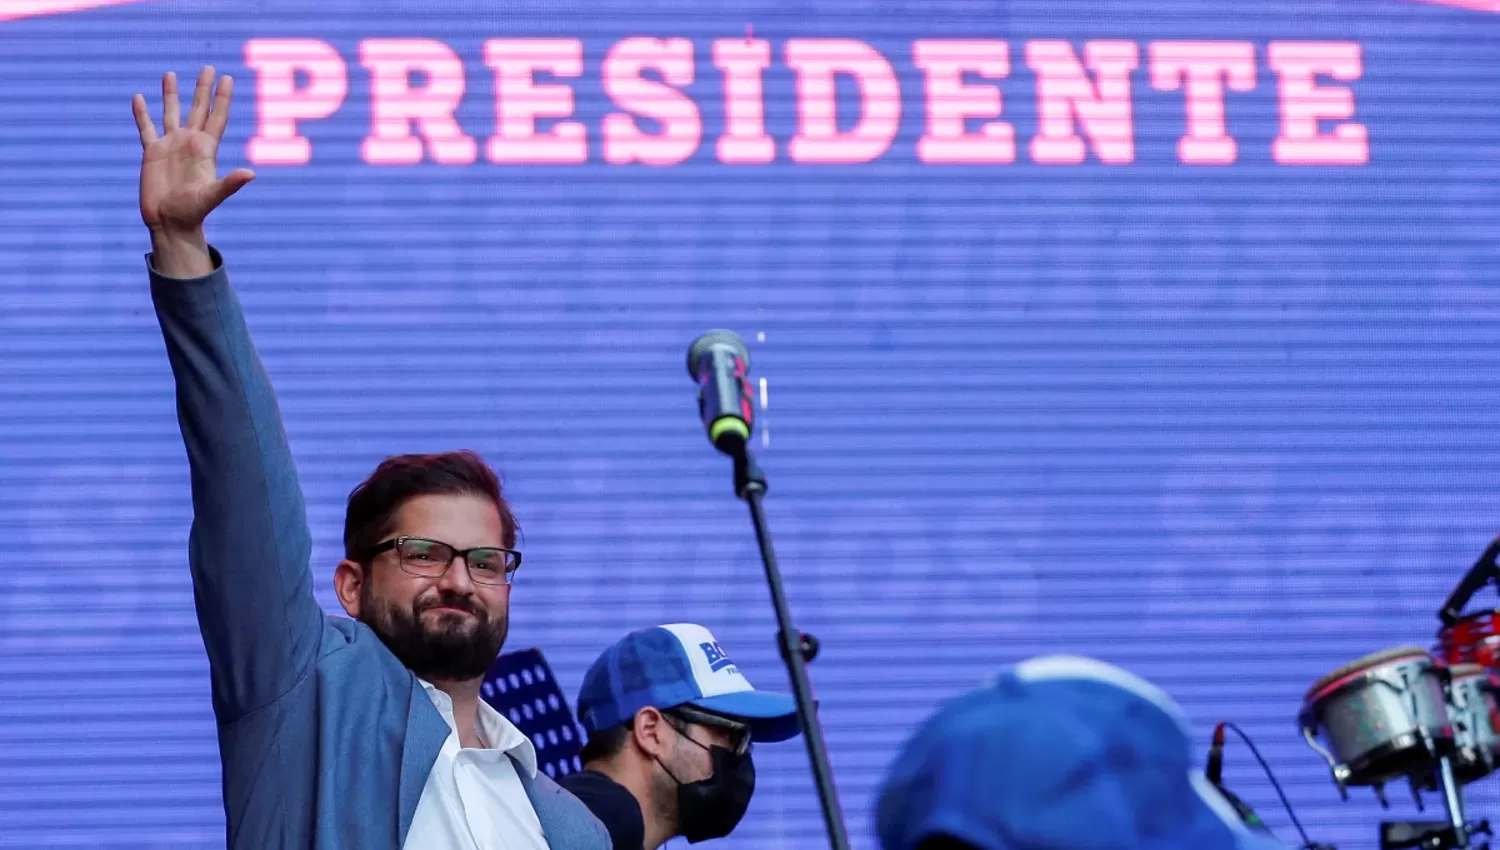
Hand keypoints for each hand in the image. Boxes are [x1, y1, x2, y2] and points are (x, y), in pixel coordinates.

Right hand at [133, 67, 254, 274]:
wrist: (170, 223)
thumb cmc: (193, 212)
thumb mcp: (212, 196)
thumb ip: (230, 183)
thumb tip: (251, 174)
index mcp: (205, 149)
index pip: (216, 117)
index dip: (222, 97)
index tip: (227, 78)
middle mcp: (189, 143)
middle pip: (198, 109)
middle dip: (203, 89)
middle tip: (209, 67)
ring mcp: (170, 146)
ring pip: (170, 113)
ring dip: (171, 94)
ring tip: (171, 74)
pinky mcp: (151, 153)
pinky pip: (146, 128)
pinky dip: (142, 114)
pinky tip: (138, 98)